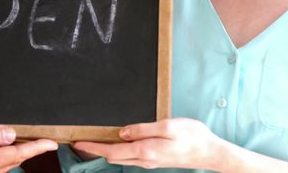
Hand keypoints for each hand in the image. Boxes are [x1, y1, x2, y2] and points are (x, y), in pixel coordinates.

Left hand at [72, 118, 221, 170]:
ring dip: (107, 151)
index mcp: (145, 150)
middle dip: (96, 150)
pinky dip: (120, 150)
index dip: (93, 148)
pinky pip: (132, 156)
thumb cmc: (193, 136)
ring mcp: (150, 161)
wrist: (210, 152)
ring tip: (95, 140)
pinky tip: (119, 141)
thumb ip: (143, 129)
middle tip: (81, 140)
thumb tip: (122, 133)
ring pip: (122, 158)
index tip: (77, 143)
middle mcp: (145, 159)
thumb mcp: (168, 126)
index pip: (112, 151)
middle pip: (113, 157)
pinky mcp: (156, 160)